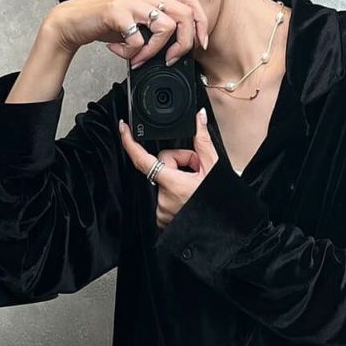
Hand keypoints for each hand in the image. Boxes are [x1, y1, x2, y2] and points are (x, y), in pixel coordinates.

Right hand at [43, 0, 208, 64]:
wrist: (75, 21)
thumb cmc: (108, 24)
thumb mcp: (140, 25)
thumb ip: (159, 31)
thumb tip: (179, 48)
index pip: (190, 1)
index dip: (200, 23)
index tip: (199, 44)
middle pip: (185, 15)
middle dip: (183, 44)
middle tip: (170, 59)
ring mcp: (133, 0)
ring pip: (165, 27)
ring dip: (154, 51)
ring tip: (139, 58)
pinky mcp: (118, 11)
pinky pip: (138, 40)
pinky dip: (130, 53)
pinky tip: (119, 50)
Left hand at [119, 108, 218, 228]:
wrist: (221, 227)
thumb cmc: (220, 202)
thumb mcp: (213, 168)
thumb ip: (202, 141)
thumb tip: (199, 118)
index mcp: (173, 185)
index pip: (143, 160)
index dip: (131, 142)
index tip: (124, 129)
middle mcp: (164, 199)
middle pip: (162, 166)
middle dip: (178, 162)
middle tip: (196, 171)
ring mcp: (162, 211)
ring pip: (163, 181)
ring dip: (177, 178)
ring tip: (194, 185)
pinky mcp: (163, 219)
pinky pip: (163, 196)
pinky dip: (174, 193)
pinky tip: (188, 196)